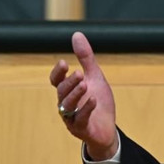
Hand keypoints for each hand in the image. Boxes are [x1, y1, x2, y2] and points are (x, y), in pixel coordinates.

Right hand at [49, 32, 117, 160]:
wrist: (108, 129)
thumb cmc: (99, 102)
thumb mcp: (95, 77)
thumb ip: (86, 58)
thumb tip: (76, 34)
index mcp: (68, 91)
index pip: (56, 80)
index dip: (58, 73)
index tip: (65, 62)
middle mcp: (66, 104)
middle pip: (62, 92)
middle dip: (69, 82)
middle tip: (79, 73)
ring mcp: (71, 118)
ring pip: (67, 106)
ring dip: (75, 94)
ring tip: (85, 84)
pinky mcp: (81, 129)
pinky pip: (80, 119)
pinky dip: (86, 109)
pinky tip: (94, 100)